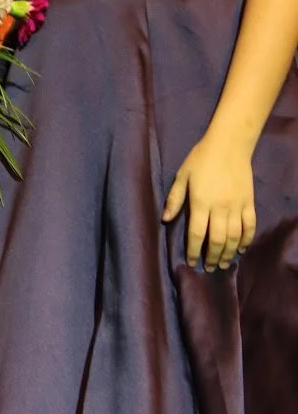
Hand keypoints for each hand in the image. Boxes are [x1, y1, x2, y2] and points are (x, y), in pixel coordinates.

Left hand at [162, 134, 256, 269]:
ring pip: (234, 237)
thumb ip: (174, 199)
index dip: (193, 251)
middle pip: (217, 240)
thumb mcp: (182, 176)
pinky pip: (250, 226)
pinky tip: (241, 249)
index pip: (197, 233)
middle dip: (212, 257)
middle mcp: (220, 207)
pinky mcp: (249, 203)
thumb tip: (165, 219)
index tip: (191, 262)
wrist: (229, 145)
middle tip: (209, 268)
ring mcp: (237, 206)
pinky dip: (246, 240)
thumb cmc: (201, 159)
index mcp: (200, 202)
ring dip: (228, 253)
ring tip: (223, 264)